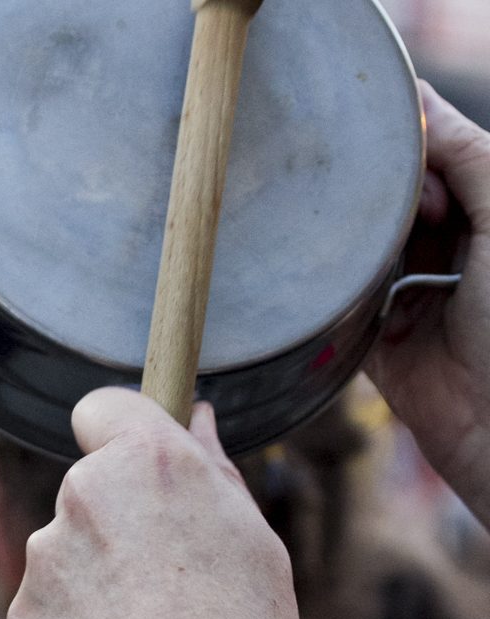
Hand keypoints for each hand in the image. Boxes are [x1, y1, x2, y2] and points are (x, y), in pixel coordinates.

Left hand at [7, 389, 301, 618]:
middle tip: (163, 569)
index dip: (118, 428)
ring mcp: (47, 553)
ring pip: (68, 544)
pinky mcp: (23, 608)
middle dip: (117, 513)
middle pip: (90, 483)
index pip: (102, 404)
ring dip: (95, 570)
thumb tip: (199, 419)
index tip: (135, 458)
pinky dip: (73, 617)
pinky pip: (50, 598)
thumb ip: (214, 469)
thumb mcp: (255, 540)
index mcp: (147, 462)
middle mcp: (85, 493)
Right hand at [365, 81, 489, 521]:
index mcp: (488, 221)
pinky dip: (333, 289)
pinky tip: (322, 273)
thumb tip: (414, 98)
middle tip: (380, 208)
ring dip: (353, 239)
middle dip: (379, 194)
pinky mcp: (377, 342)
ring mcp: (414, 299)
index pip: (436, 162)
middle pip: (394, 201)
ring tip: (350, 239)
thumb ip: (466, 154)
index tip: (399, 160)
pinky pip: (341, 303)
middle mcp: (453, 256)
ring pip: (363, 247)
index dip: (414, 153)